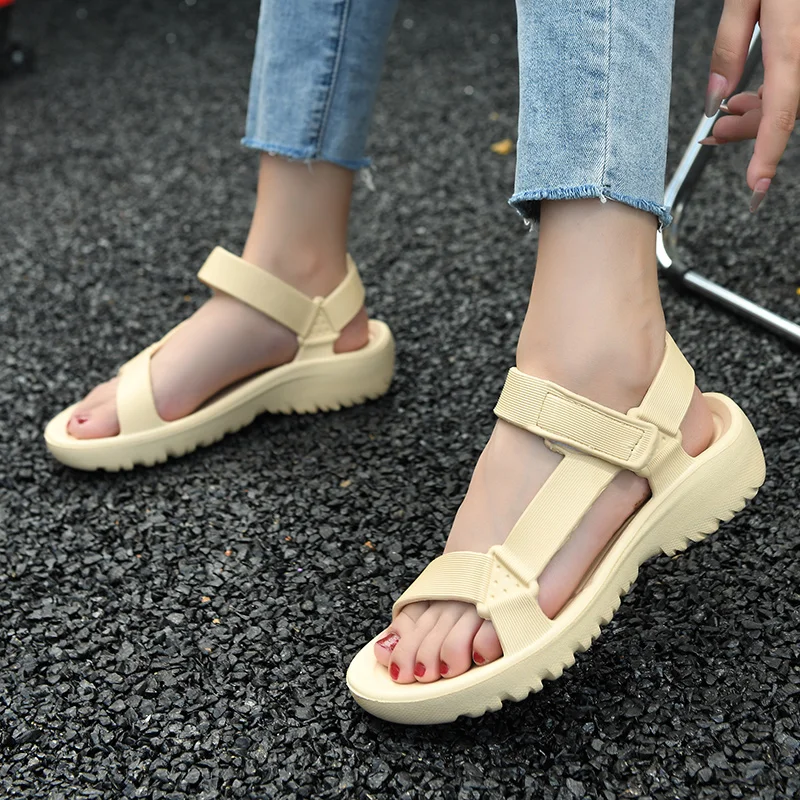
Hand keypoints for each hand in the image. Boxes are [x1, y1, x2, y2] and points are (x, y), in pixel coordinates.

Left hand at [703, 0, 799, 211]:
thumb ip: (728, 47)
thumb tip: (715, 100)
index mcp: (794, 38)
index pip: (783, 108)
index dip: (769, 152)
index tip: (756, 186)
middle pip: (788, 108)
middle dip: (749, 131)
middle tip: (714, 138)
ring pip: (793, 98)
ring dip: (758, 115)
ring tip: (726, 117)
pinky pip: (797, 80)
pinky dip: (772, 93)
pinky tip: (748, 95)